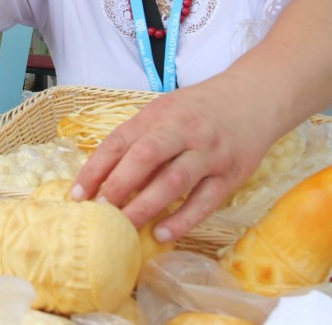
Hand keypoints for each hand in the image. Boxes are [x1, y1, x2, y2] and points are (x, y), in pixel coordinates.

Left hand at [71, 81, 274, 242]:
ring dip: (146, 207)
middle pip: (145, 157)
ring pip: (174, 180)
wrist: (252, 98)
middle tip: (99, 213)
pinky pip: (205, 201)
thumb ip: (138, 139)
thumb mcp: (164, 112)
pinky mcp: (231, 174)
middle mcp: (183, 131)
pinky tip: (162, 234)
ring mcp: (209, 153)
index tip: (78, 194)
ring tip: (124, 227)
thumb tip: (103, 178)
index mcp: (158, 115)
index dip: (96, 169)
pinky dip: (182, 220)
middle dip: (118, 186)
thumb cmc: (198, 110)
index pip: (120, 141)